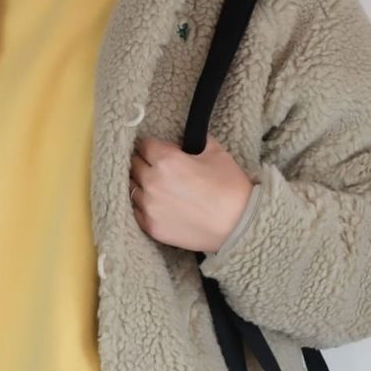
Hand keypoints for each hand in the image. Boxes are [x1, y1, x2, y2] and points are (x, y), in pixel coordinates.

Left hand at [128, 133, 255, 253]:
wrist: (238, 226)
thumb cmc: (230, 188)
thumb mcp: (215, 152)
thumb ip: (193, 143)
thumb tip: (183, 143)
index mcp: (166, 160)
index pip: (144, 145)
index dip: (154, 146)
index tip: (159, 151)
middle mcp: (152, 182)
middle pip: (133, 165)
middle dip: (145, 163)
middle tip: (158, 168)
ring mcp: (149, 207)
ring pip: (131, 188)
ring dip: (141, 185)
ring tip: (157, 187)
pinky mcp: (151, 227)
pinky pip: (136, 211)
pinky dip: (143, 205)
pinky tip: (157, 204)